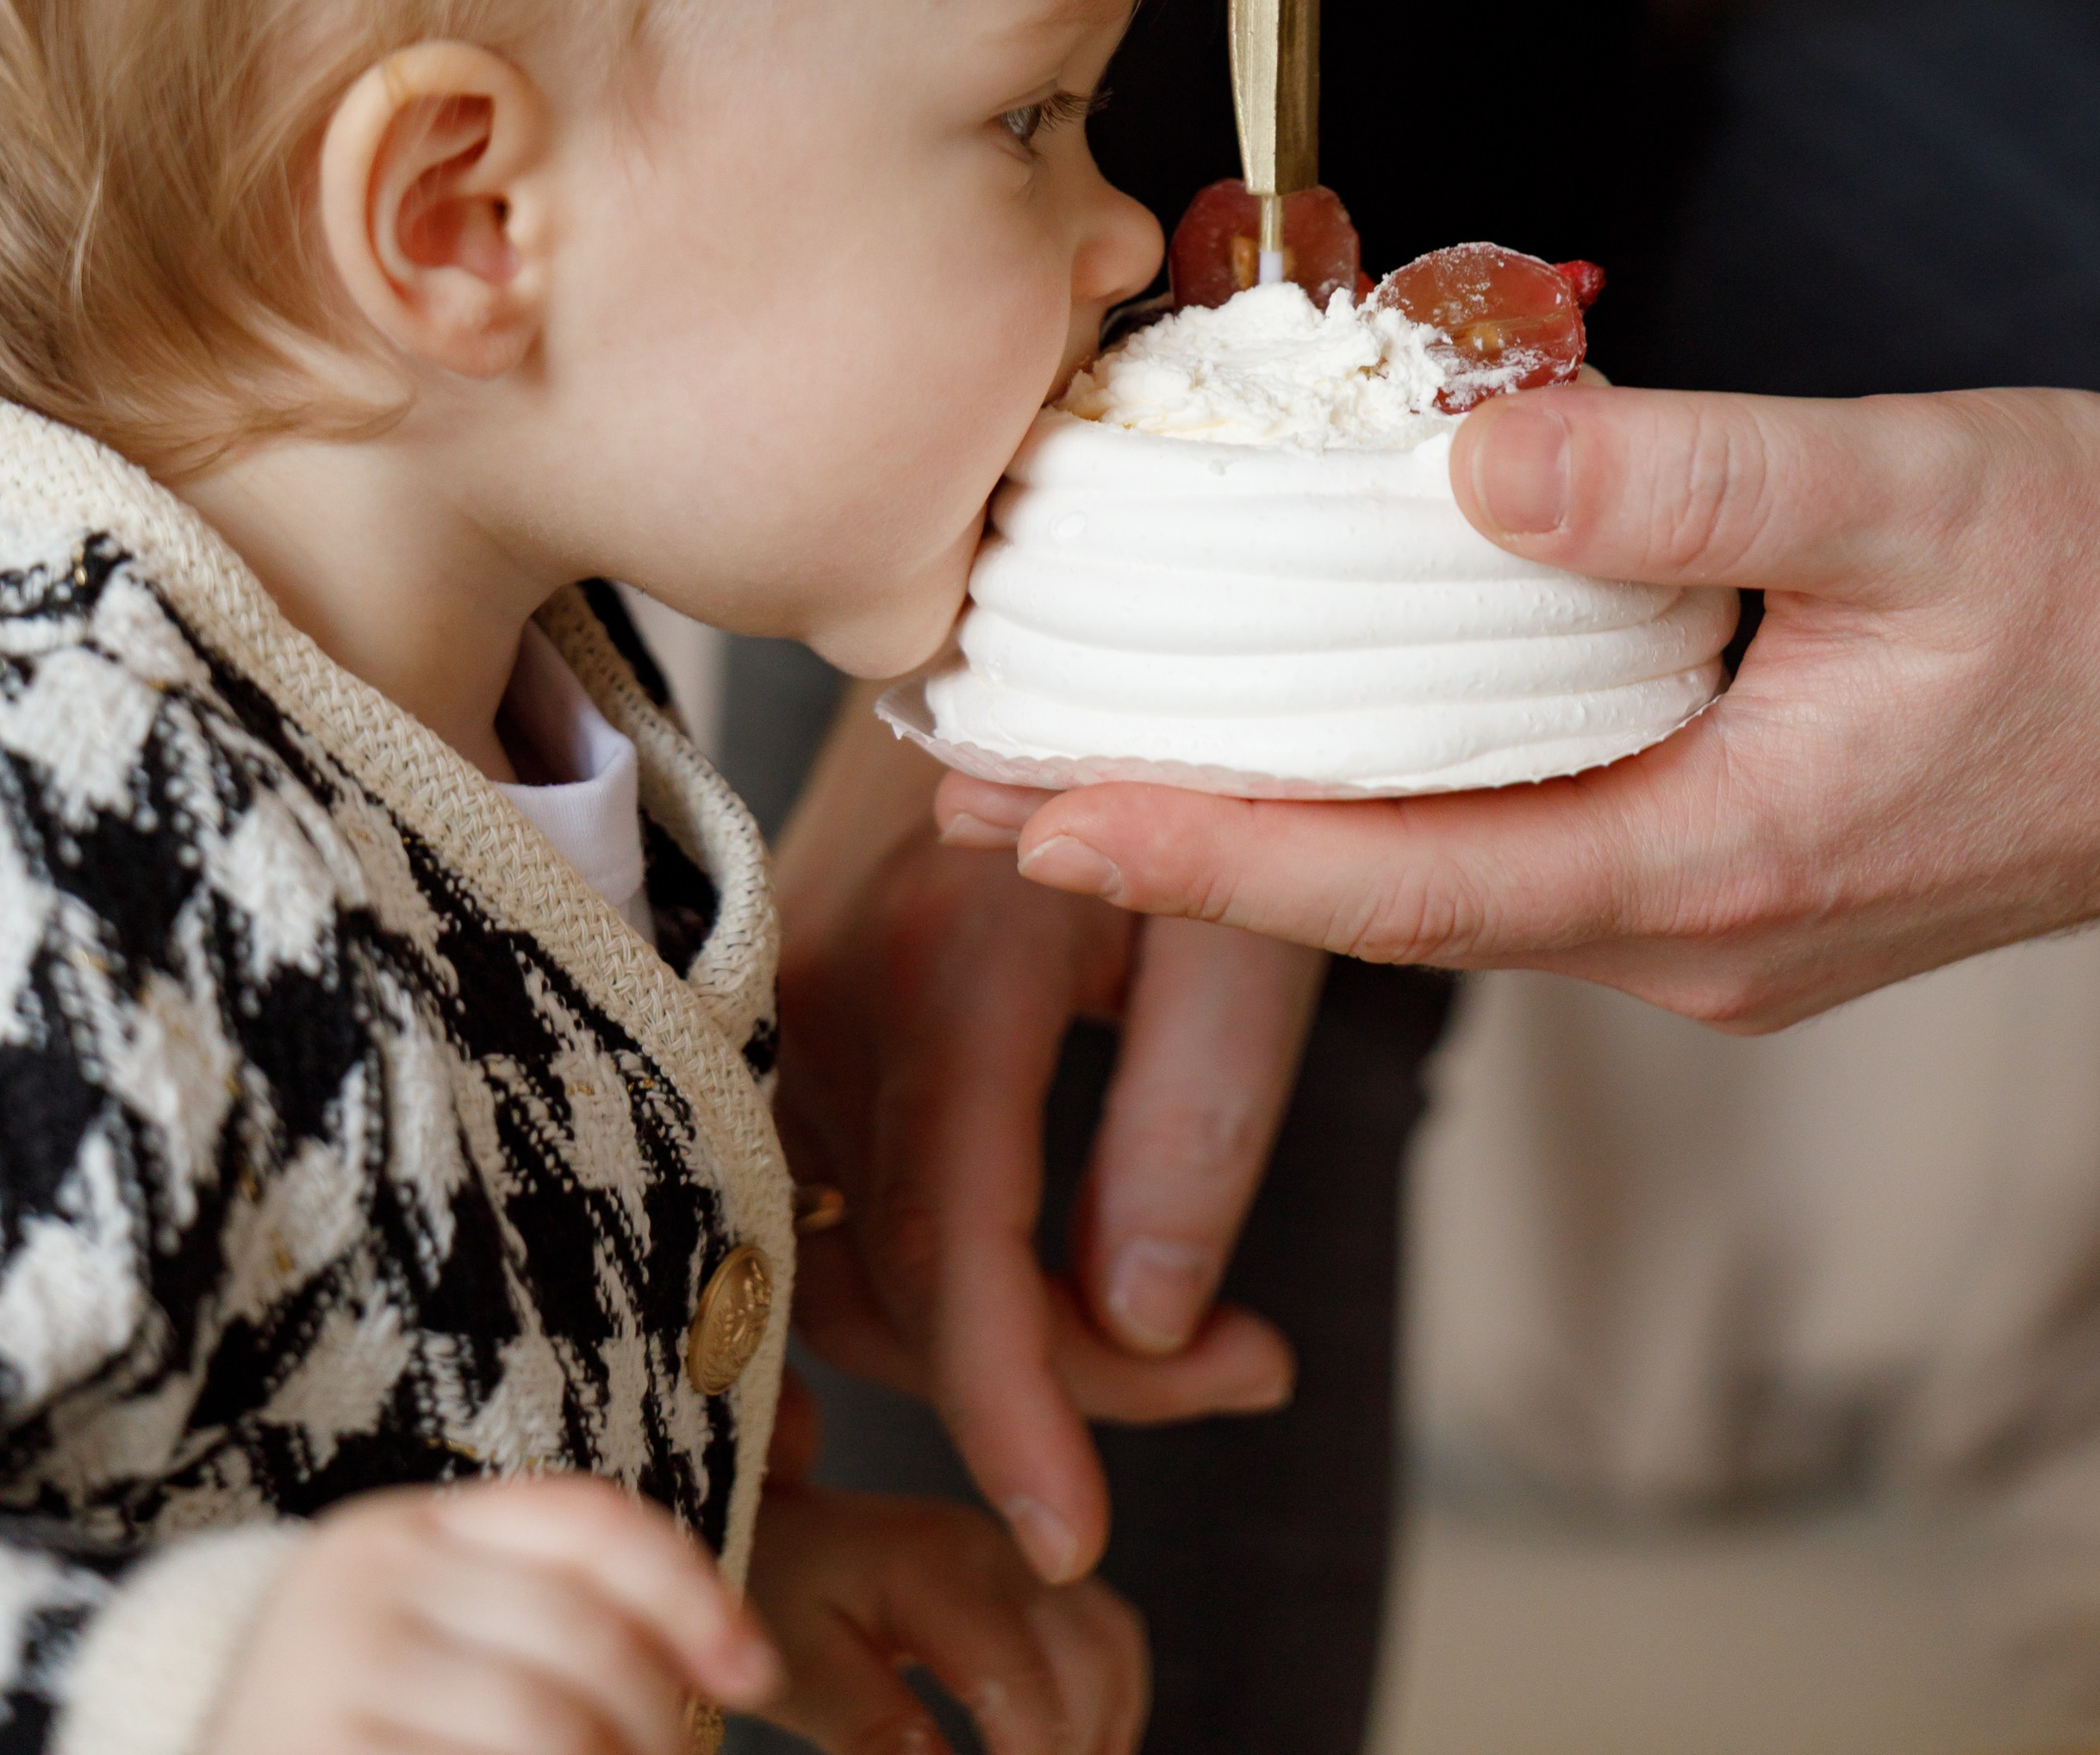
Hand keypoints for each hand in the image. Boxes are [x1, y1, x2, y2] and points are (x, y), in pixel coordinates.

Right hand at [204, 1474, 780, 1754]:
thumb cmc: (359, 1736)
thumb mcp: (440, 1648)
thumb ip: (551, 1623)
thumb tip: (744, 1658)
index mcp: (400, 1531)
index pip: (585, 1522)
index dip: (692, 1590)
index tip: (756, 1670)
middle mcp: (355, 1587)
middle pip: (581, 1640)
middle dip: (658, 1726)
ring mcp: (319, 1684)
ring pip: (546, 1732)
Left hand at [745, 1486, 1145, 1754]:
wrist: (770, 1519)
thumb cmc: (769, 1586)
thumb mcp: (802, 1671)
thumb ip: (876, 1736)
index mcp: (940, 1569)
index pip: (1025, 1689)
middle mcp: (999, 1549)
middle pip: (1091, 1665)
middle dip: (1077, 1752)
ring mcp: (1019, 1552)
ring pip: (1111, 1647)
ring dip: (1103, 1731)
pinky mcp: (1024, 1569)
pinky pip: (1101, 1633)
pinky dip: (1102, 1701)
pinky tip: (1070, 1751)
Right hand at [775, 702, 1320, 1581]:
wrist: (1074, 617)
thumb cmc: (1190, 745)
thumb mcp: (1245, 922)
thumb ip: (1191, 1119)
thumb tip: (1145, 1328)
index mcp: (954, 954)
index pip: (948, 1245)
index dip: (1008, 1410)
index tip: (1072, 1535)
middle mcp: (840, 982)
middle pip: (897, 1281)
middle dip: (1055, 1381)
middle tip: (1241, 1370)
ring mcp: (800, 993)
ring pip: (861, 1256)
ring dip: (1013, 1330)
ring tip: (1200, 1327)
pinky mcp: (801, 1006)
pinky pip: (845, 1194)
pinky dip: (954, 1268)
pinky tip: (1079, 1269)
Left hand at [944, 385, 2099, 1032]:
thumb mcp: (1915, 490)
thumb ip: (1697, 482)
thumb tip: (1477, 472)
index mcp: (1716, 859)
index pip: (1401, 877)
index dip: (1207, 854)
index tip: (1042, 818)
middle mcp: (1694, 929)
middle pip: (1389, 899)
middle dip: (1188, 853)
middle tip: (991, 791)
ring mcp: (1718, 921)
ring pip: (1450, 882)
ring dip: (1277, 826)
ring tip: (1106, 760)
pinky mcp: (1742, 876)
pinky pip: (1521, 852)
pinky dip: (1391, 800)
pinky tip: (1325, 731)